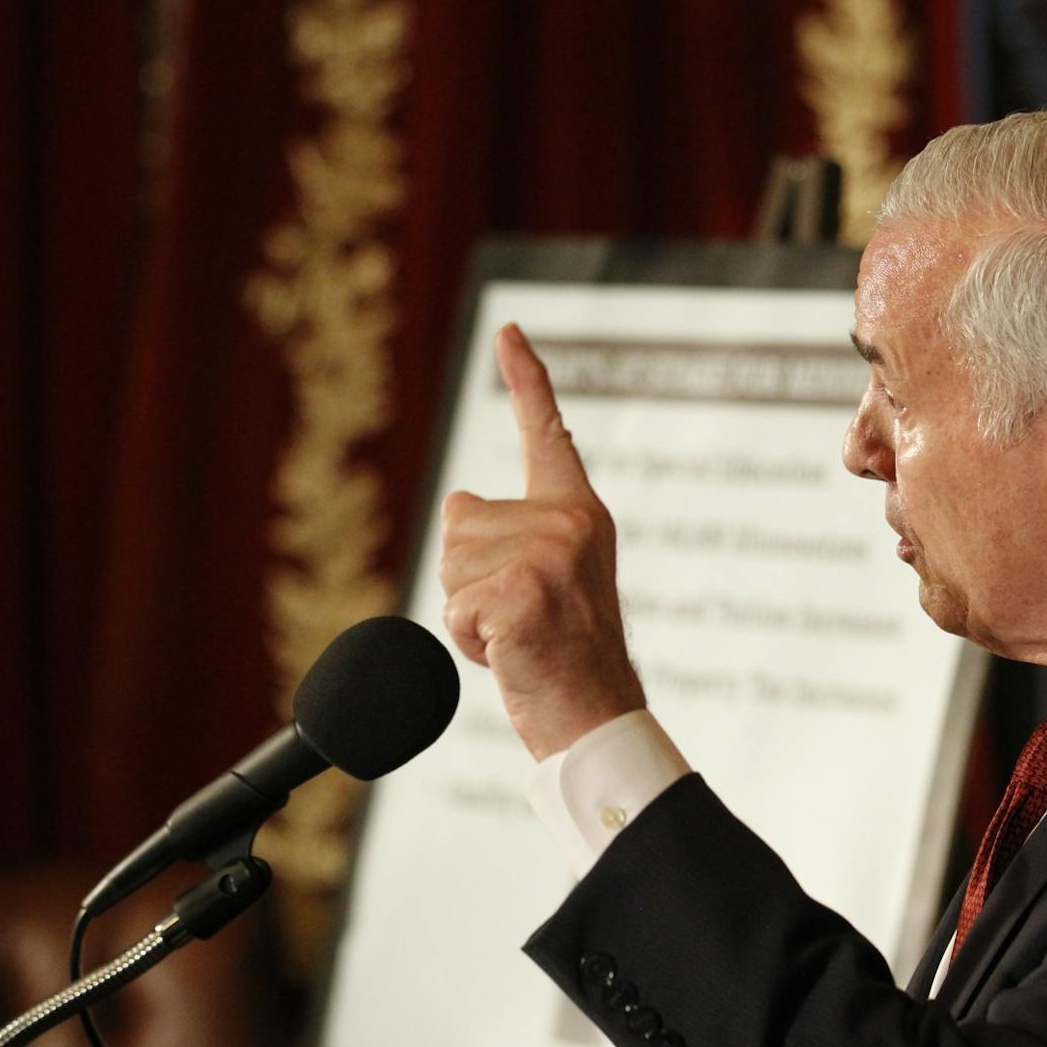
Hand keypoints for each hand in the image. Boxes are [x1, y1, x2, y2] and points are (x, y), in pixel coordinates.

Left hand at [440, 323, 645, 757]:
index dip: (526, 379)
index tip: (510, 330)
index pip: (546, 435)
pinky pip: (453, 608)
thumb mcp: (545, 578)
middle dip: (468, 581)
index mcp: (578, 513)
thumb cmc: (565, 657)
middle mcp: (568, 522)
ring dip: (467, 613)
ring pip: (450, 567)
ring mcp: (548, 554)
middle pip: (460, 525)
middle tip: (522, 621)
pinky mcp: (522, 590)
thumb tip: (458, 502)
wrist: (596, 715)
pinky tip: (511, 653)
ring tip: (518, 637)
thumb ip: (507, 534)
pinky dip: (467, 642)